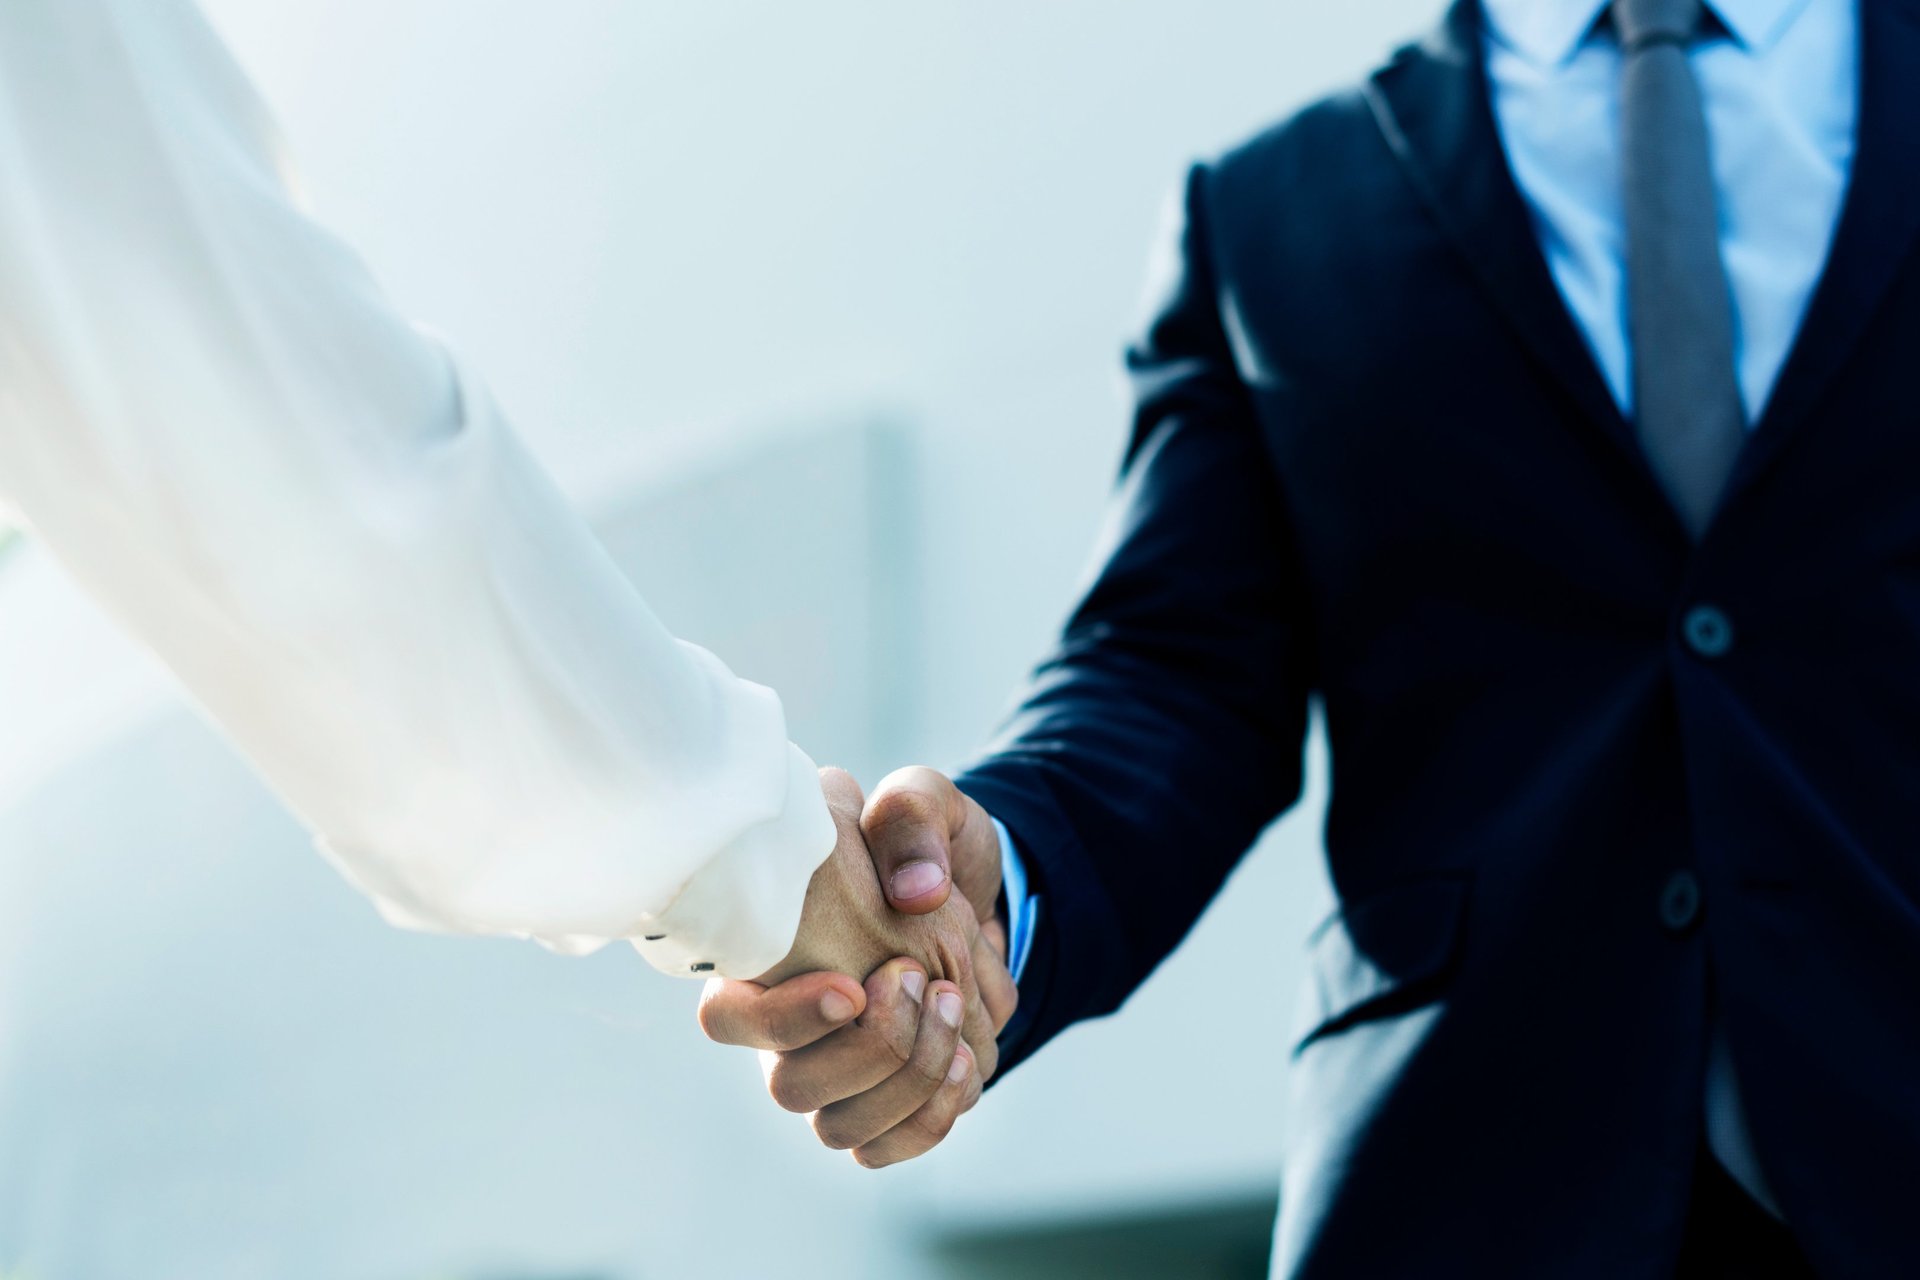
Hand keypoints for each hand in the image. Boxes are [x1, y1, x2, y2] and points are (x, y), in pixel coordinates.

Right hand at [699, 767, 1017, 1166]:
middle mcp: (788, 1029)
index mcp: (768, 958)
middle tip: (922, 981)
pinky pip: (887, 1148)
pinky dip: (930, 1117)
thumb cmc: (926, 844)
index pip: (726, 1019)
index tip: (853, 987)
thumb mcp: (922, 802)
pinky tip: (964, 1061)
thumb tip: (916, 893)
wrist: (978, 892)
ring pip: (840, 1129)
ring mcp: (834, 1073)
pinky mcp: (886, 1100)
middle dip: (873, 1047)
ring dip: (909, 1081)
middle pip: (791, 1089)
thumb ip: (910, 817)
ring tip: (954, 1009)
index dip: (783, 1020)